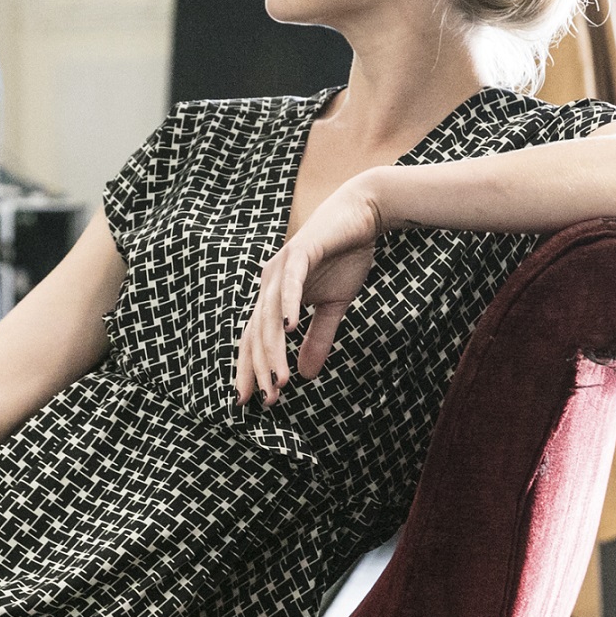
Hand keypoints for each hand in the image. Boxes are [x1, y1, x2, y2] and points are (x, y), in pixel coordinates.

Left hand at [235, 175, 385, 406]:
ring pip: (270, 316)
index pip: (257, 339)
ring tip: (278, 380)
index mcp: (274, 296)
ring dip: (273, 350)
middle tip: (265, 400)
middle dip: (259, 368)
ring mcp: (281, 267)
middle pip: (256, 333)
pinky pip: (290, 283)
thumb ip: (318, 338)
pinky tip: (288, 330)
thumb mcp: (333, 305)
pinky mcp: (300, 252)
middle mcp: (269, 283)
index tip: (252, 401)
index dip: (254, 369)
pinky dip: (287, 306)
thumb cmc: (345, 257)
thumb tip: (307, 375)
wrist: (362, 215)